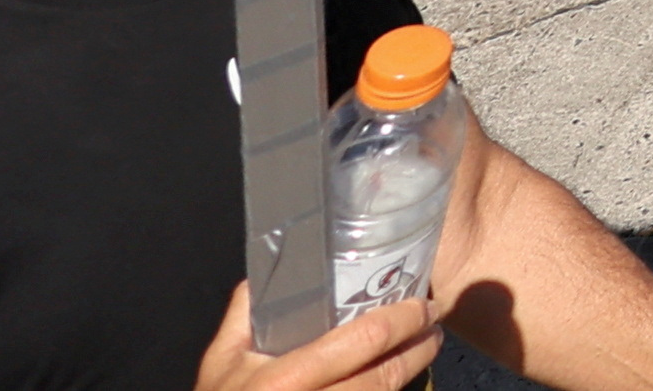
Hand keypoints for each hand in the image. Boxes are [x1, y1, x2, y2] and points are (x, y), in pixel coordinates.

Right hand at [191, 288, 440, 390]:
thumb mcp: (220, 361)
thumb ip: (245, 314)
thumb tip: (270, 273)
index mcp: (284, 379)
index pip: (363, 342)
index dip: (402, 321)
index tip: (422, 306)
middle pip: (384, 377)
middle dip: (418, 349)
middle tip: (432, 328)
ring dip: (408, 377)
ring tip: (420, 352)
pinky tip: (390, 384)